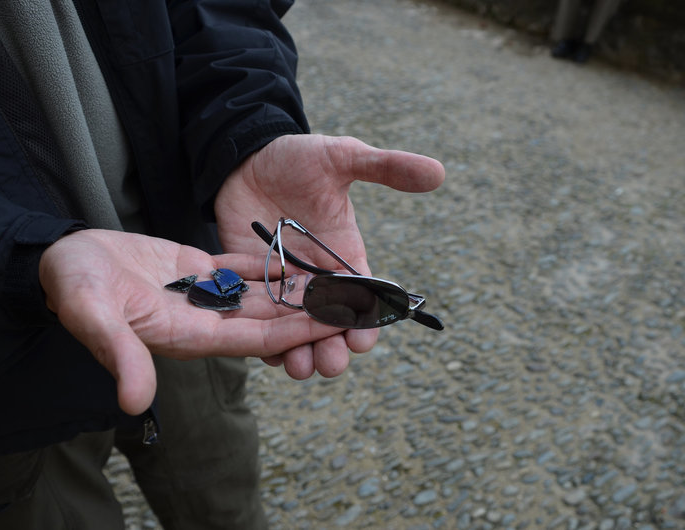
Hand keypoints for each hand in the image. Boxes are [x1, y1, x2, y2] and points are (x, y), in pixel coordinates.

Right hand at [39, 229, 347, 414]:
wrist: (61, 261)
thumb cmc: (72, 288)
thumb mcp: (92, 317)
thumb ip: (118, 354)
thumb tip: (136, 404)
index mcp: (189, 335)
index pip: (258, 339)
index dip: (299, 332)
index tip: (339, 322)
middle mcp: (205, 320)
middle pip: (272, 320)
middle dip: (313, 312)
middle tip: (359, 299)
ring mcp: (204, 296)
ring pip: (263, 296)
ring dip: (300, 290)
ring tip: (342, 278)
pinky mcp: (197, 272)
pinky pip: (243, 271)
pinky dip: (272, 267)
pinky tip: (302, 259)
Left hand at [214, 134, 444, 378]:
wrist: (246, 158)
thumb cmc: (297, 158)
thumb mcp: (342, 157)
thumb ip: (386, 167)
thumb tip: (437, 172)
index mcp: (346, 257)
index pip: (363, 298)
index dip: (366, 321)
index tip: (363, 338)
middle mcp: (318, 279)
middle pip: (331, 325)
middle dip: (334, 347)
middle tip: (331, 362)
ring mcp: (284, 287)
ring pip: (297, 332)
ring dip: (302, 353)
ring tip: (300, 366)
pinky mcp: (253, 287)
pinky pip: (261, 324)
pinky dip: (267, 344)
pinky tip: (269, 357)